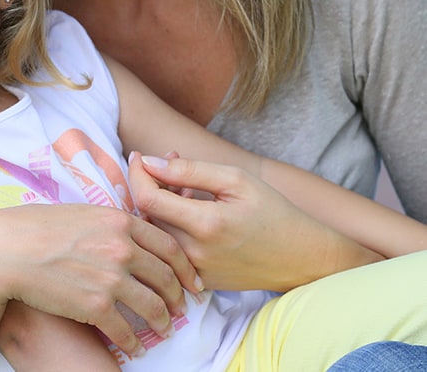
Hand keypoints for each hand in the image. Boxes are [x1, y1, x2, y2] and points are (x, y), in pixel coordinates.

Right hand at [0, 202, 199, 356]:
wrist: (9, 250)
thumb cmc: (40, 227)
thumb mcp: (83, 212)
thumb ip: (112, 222)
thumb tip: (131, 233)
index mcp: (121, 221)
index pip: (168, 245)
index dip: (185, 266)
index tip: (192, 279)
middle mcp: (122, 248)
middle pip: (166, 276)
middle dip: (179, 295)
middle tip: (183, 306)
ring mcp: (111, 278)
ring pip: (153, 306)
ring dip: (162, 321)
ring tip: (164, 328)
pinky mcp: (96, 306)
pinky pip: (127, 330)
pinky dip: (135, 341)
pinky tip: (135, 345)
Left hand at [128, 152, 345, 291]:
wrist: (301, 257)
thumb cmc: (271, 211)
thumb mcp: (235, 179)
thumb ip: (189, 170)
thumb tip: (148, 162)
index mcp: (205, 224)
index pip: (146, 198)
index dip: (137, 173)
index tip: (138, 156)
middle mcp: (194, 253)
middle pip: (147, 214)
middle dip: (150, 183)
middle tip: (171, 164)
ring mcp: (194, 273)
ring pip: (155, 232)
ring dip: (160, 205)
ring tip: (186, 188)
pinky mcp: (197, 283)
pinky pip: (169, 250)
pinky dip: (171, 226)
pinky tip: (191, 213)